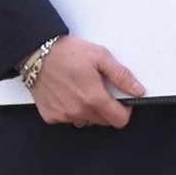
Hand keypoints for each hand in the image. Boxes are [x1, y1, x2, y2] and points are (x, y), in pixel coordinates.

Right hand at [29, 35, 145, 128]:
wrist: (37, 54)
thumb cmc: (67, 53)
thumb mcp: (101, 57)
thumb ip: (121, 76)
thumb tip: (137, 90)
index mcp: (93, 97)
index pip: (119, 120)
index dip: (125, 111)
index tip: (122, 102)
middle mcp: (78, 111)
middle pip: (104, 121)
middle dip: (107, 108)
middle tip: (99, 89)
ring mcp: (63, 115)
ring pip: (86, 121)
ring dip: (89, 110)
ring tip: (82, 89)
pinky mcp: (51, 116)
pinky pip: (68, 119)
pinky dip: (72, 110)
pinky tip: (68, 94)